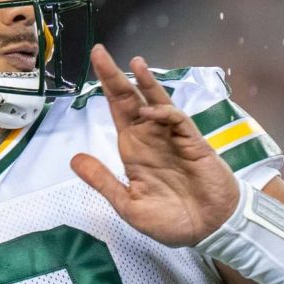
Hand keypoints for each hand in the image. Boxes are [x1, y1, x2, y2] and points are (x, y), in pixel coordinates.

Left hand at [69, 46, 240, 246]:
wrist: (209, 231)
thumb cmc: (172, 220)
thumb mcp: (128, 205)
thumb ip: (103, 181)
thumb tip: (74, 159)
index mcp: (134, 150)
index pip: (116, 111)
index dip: (105, 87)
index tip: (93, 63)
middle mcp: (151, 138)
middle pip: (130, 100)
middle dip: (114, 77)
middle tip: (99, 52)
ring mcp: (171, 138)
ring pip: (156, 102)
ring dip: (144, 83)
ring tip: (132, 64)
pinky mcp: (192, 143)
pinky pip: (176, 120)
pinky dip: (163, 112)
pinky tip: (149, 111)